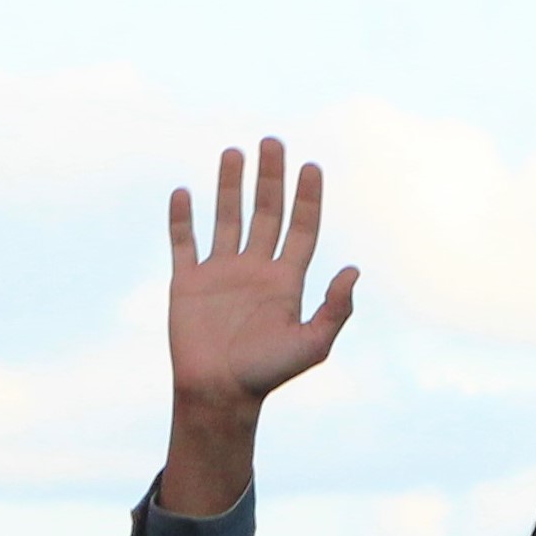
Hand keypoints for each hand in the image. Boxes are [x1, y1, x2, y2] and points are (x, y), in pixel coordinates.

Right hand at [168, 137, 358, 416]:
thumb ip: (334, 309)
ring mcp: (221, 273)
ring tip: (234, 152)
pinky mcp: (187, 282)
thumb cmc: (268, 375)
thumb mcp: (312, 345)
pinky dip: (181, 218)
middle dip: (270, 178)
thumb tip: (354, 270)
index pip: (301, 228)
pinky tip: (184, 192)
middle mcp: (255, 270)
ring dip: (230, 186)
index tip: (311, 166)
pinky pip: (183, 242)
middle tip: (273, 141)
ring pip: (226, 218)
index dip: (308, 198)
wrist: (219, 394)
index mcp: (286, 281)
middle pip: (266, 213)